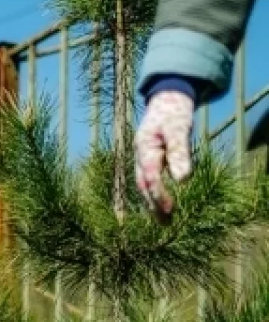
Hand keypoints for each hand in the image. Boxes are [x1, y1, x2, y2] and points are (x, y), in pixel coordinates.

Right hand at [135, 89, 194, 222]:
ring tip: (164, 221)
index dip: (160, 194)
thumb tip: (182, 180)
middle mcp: (139, 156)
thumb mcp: (179, 129)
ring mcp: (142, 158)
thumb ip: (180, 153)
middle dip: (153, 206)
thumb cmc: (174, 113)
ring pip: (143, 185)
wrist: (167, 98)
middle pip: (142, 185)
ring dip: (152, 204)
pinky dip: (154, 195)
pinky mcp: (149, 160)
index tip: (171, 209)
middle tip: (166, 223)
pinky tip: (162, 205)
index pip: (150, 177)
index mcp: (144, 148)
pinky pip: (149, 181)